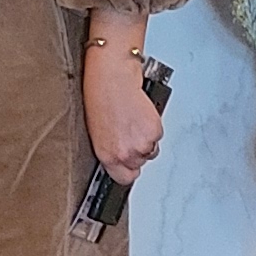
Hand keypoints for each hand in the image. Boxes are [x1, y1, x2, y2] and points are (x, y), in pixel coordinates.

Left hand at [81, 36, 163, 182]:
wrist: (112, 77)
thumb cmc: (99, 96)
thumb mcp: (96, 130)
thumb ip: (109, 148)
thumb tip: (118, 155)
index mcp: (107, 155)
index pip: (123, 179)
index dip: (127, 171)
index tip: (127, 165)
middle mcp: (124, 153)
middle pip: (139, 164)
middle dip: (137, 151)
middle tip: (130, 133)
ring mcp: (141, 144)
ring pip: (151, 150)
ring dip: (146, 139)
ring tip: (134, 121)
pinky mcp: (154, 131)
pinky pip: (158, 136)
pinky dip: (153, 126)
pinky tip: (141, 115)